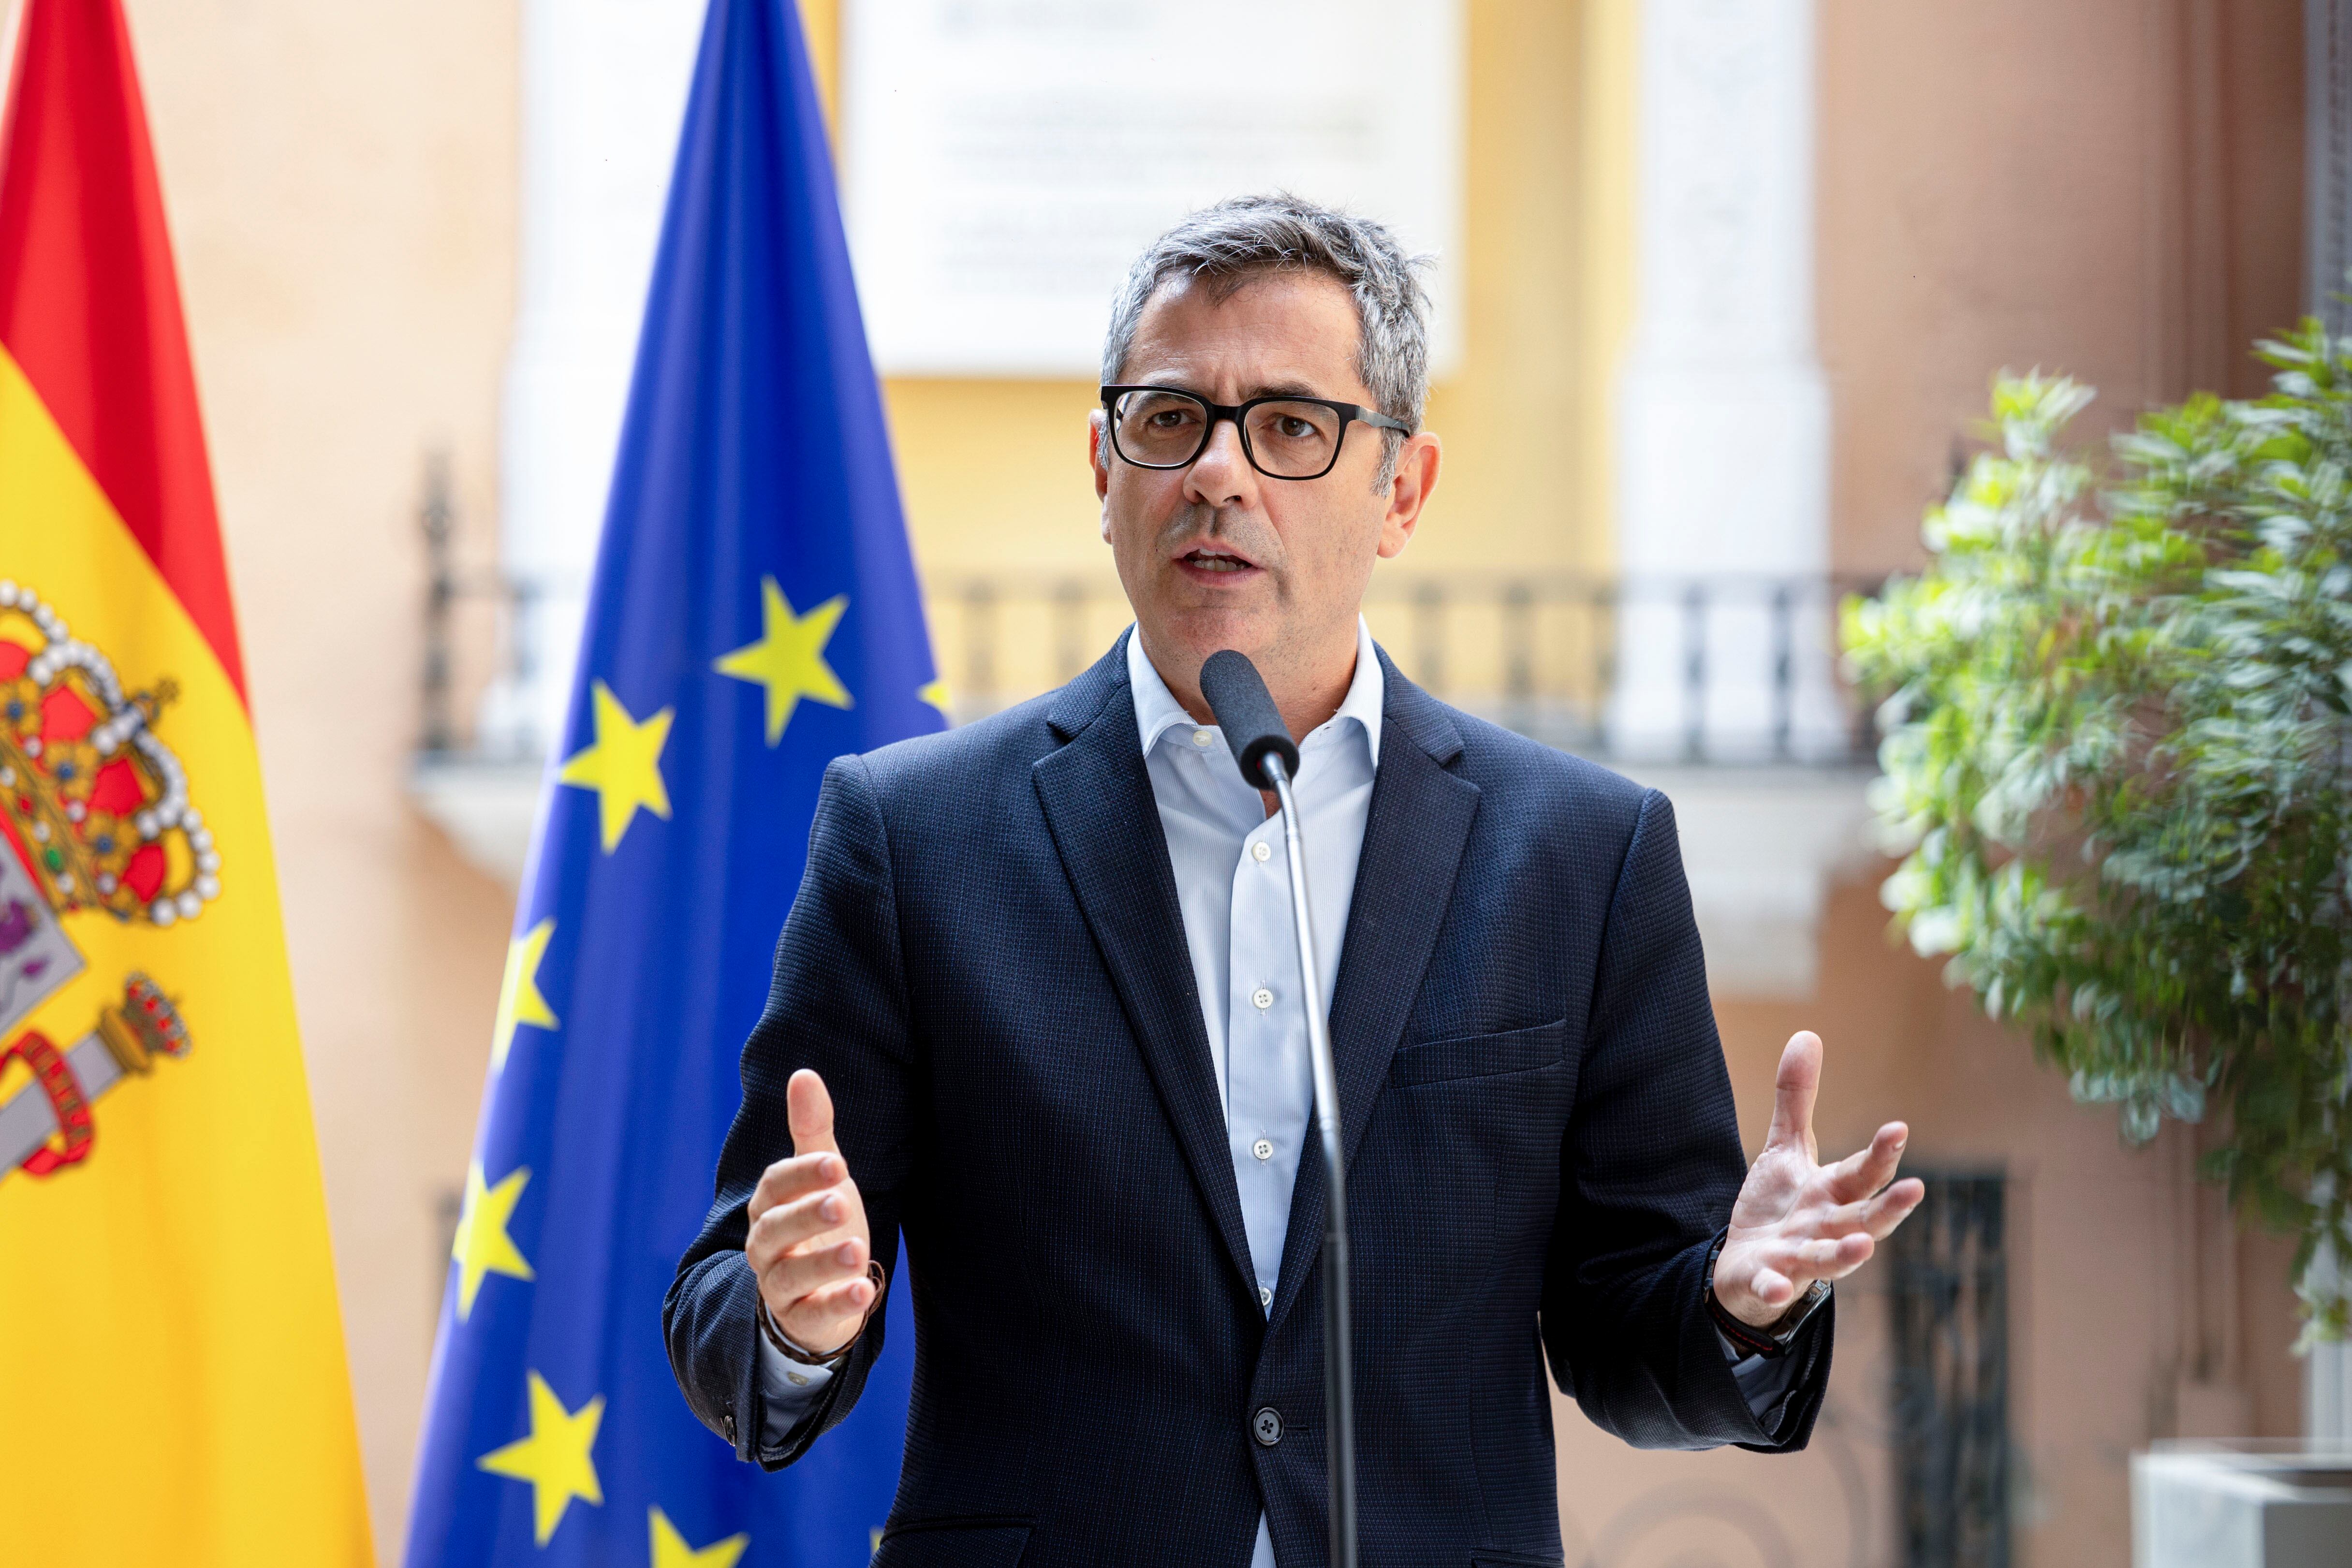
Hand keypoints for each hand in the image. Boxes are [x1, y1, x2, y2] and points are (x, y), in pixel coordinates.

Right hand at [745, 1069, 876, 1356]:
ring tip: (858, 1250)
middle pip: (776, 1229)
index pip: (775, 1186)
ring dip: (823, 1262)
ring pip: (791, 1275)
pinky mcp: (801, 1319)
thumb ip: (812, 1131)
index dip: (802, 1174)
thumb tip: (803, 1074)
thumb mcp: (821, 1176)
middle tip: (841, 1202)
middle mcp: (766, 1246)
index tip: (837, 1163)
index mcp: (769, 1207)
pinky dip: (838, 1303)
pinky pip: (814, 1314)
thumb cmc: (820, 1223)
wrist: (820, 1292)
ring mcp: (780, 1287)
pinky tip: (864, 1291)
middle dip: (807, 1215)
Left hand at [1713, 1031, 1923, 1328]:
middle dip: (1889, 1208)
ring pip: (1829, 1259)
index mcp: (1832, 1194)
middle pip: (1864, 1218)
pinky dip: (1775, 1289)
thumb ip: (1797, 1100)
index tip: (1898, 1128)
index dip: (1881, 1153)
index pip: (1863, 1173)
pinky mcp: (1767, 1281)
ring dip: (1846, 1255)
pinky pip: (1773, 1289)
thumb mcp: (1785, 1150)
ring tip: (1864, 1247)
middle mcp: (1825, 1229)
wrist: (1746, 1269)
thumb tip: (1809, 1034)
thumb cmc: (1779, 1209)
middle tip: (1915, 1189)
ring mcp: (1799, 1259)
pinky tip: (1776, 1287)